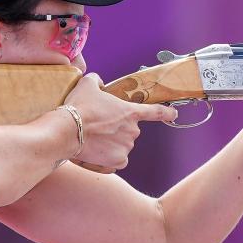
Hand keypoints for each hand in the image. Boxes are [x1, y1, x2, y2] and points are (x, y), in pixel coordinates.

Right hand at [62, 73, 177, 171]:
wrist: (68, 130)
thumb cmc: (80, 107)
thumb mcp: (87, 85)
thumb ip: (97, 80)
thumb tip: (98, 82)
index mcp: (131, 112)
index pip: (155, 112)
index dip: (166, 113)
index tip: (174, 114)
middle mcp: (133, 131)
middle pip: (129, 130)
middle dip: (117, 128)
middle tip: (99, 126)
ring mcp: (127, 147)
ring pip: (122, 145)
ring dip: (112, 143)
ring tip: (93, 138)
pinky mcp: (118, 161)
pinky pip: (117, 160)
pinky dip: (109, 158)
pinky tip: (97, 152)